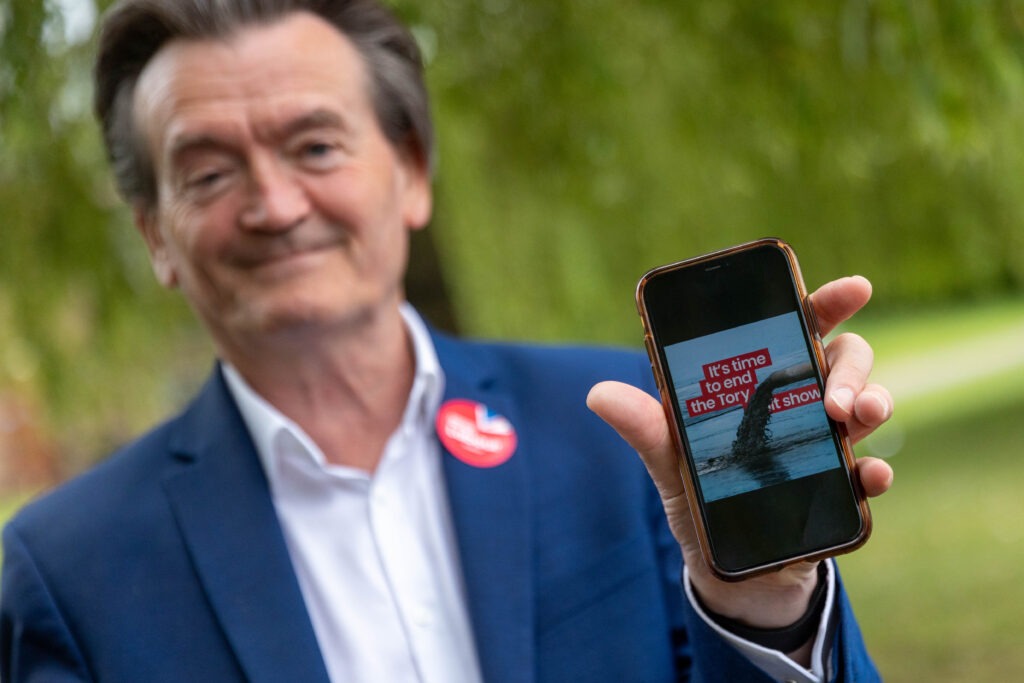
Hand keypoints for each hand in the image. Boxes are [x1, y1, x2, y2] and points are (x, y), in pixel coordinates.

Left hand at [586, 276, 892, 637]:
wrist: (730, 576)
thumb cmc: (702, 503)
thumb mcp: (669, 464)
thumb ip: (645, 429)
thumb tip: (599, 394)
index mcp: (762, 386)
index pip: (800, 330)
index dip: (827, 304)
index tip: (855, 288)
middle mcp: (802, 406)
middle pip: (845, 360)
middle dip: (850, 367)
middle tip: (832, 396)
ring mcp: (828, 447)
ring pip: (867, 406)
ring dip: (871, 403)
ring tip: (854, 417)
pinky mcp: (843, 493)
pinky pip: (870, 473)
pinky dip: (874, 471)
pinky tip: (868, 476)